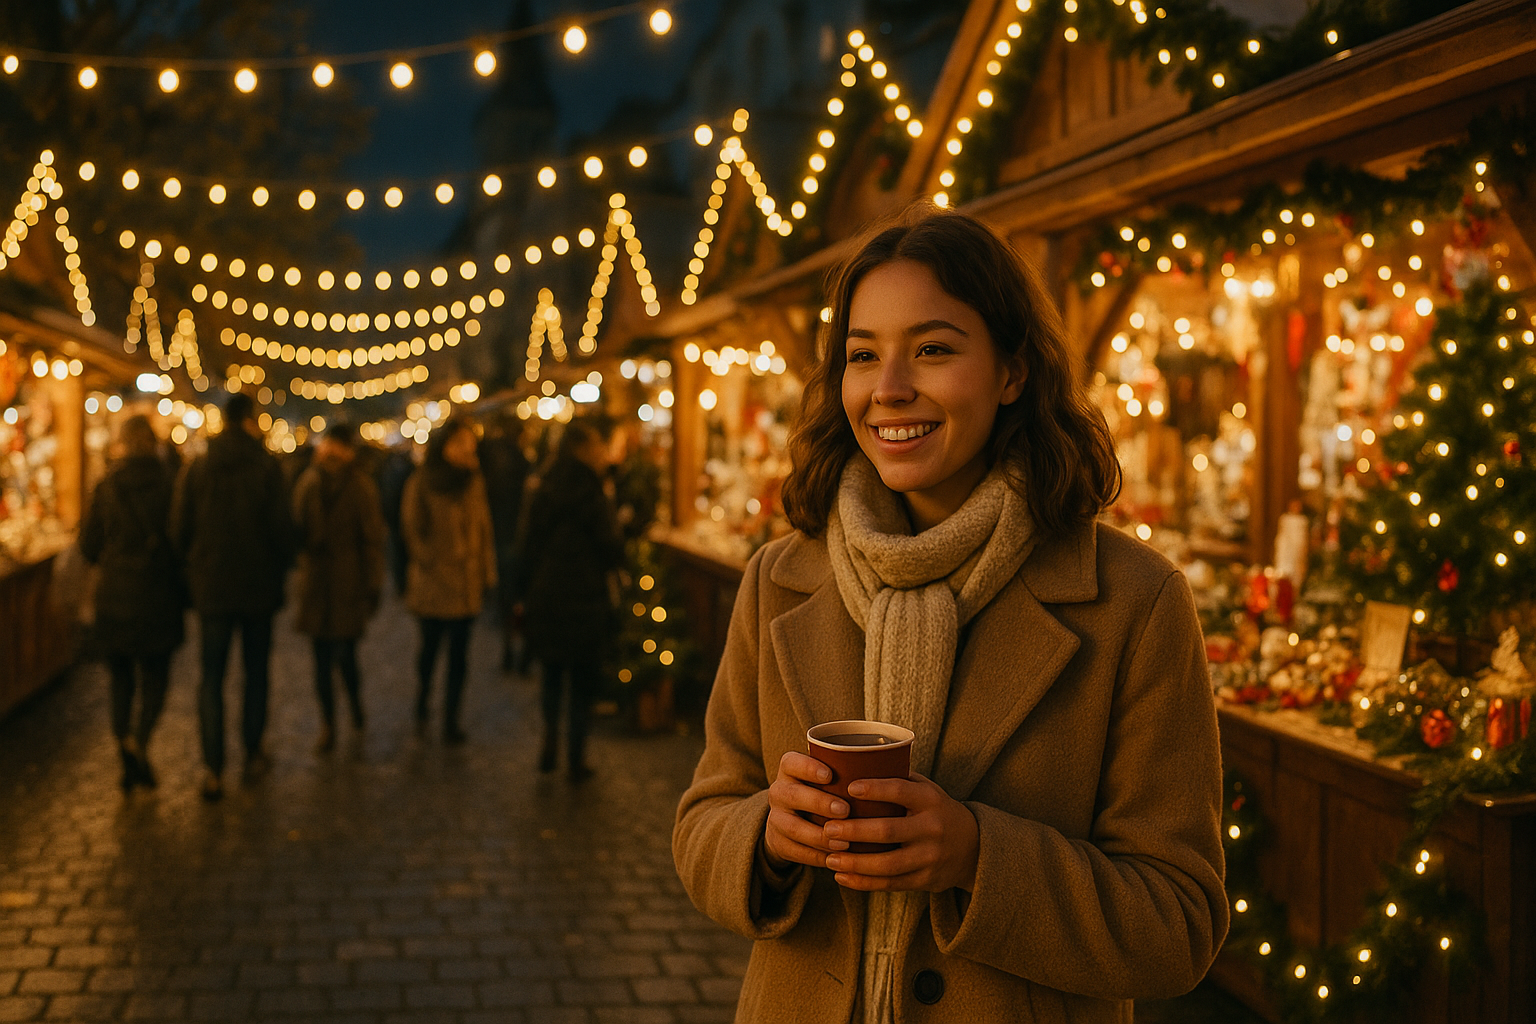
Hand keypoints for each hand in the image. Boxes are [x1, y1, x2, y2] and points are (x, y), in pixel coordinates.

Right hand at [763, 752, 849, 871]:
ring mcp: (776, 818)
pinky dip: (817, 856)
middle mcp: (779, 791)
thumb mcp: (829, 778)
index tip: (829, 775)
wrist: (793, 820)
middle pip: (793, 795)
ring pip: (793, 827)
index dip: (808, 768)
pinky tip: (837, 857)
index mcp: (790, 770)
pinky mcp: (778, 843)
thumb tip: (886, 768)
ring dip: (820, 836)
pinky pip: (795, 851)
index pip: (792, 763)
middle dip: (819, 803)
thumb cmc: (824, 792)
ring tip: (844, 842)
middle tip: (845, 810)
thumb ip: (846, 774)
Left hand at [822, 773, 979, 893]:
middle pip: (888, 831)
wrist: (974, 848)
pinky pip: (890, 884)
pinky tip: (842, 876)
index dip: (875, 789)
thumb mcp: (928, 790)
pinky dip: (864, 882)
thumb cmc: (937, 811)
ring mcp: (930, 857)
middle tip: (828, 829)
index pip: (900, 791)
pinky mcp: (925, 880)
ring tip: (830, 858)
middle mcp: (932, 828)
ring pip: (887, 864)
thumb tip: (855, 764)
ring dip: (855, 862)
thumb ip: (899, 780)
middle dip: (854, 831)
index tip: (849, 788)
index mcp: (930, 800)